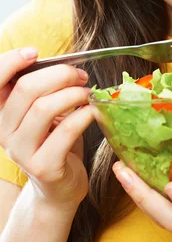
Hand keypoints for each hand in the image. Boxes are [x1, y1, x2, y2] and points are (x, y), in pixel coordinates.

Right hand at [0, 47, 94, 211]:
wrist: (59, 188)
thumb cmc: (54, 142)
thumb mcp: (42, 115)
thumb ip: (43, 91)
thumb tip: (64, 64)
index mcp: (2, 114)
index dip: (11, 61)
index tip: (34, 52)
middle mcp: (4, 132)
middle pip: (26, 89)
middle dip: (59, 74)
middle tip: (81, 76)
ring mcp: (22, 151)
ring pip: (44, 108)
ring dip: (73, 94)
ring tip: (88, 93)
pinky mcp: (44, 167)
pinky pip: (65, 131)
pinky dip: (84, 115)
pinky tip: (93, 111)